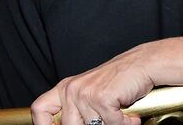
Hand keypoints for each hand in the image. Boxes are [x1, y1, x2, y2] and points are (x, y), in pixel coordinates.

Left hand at [31, 48, 153, 124]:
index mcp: (66, 87)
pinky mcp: (101, 98)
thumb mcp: (90, 91)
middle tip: (106, 120)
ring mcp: (85, 94)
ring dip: (113, 124)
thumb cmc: (120, 79)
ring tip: (122, 114)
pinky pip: (112, 124)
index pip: (40, 110)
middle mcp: (72, 89)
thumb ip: (76, 108)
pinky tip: (129, 114)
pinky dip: (125, 123)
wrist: (143, 64)